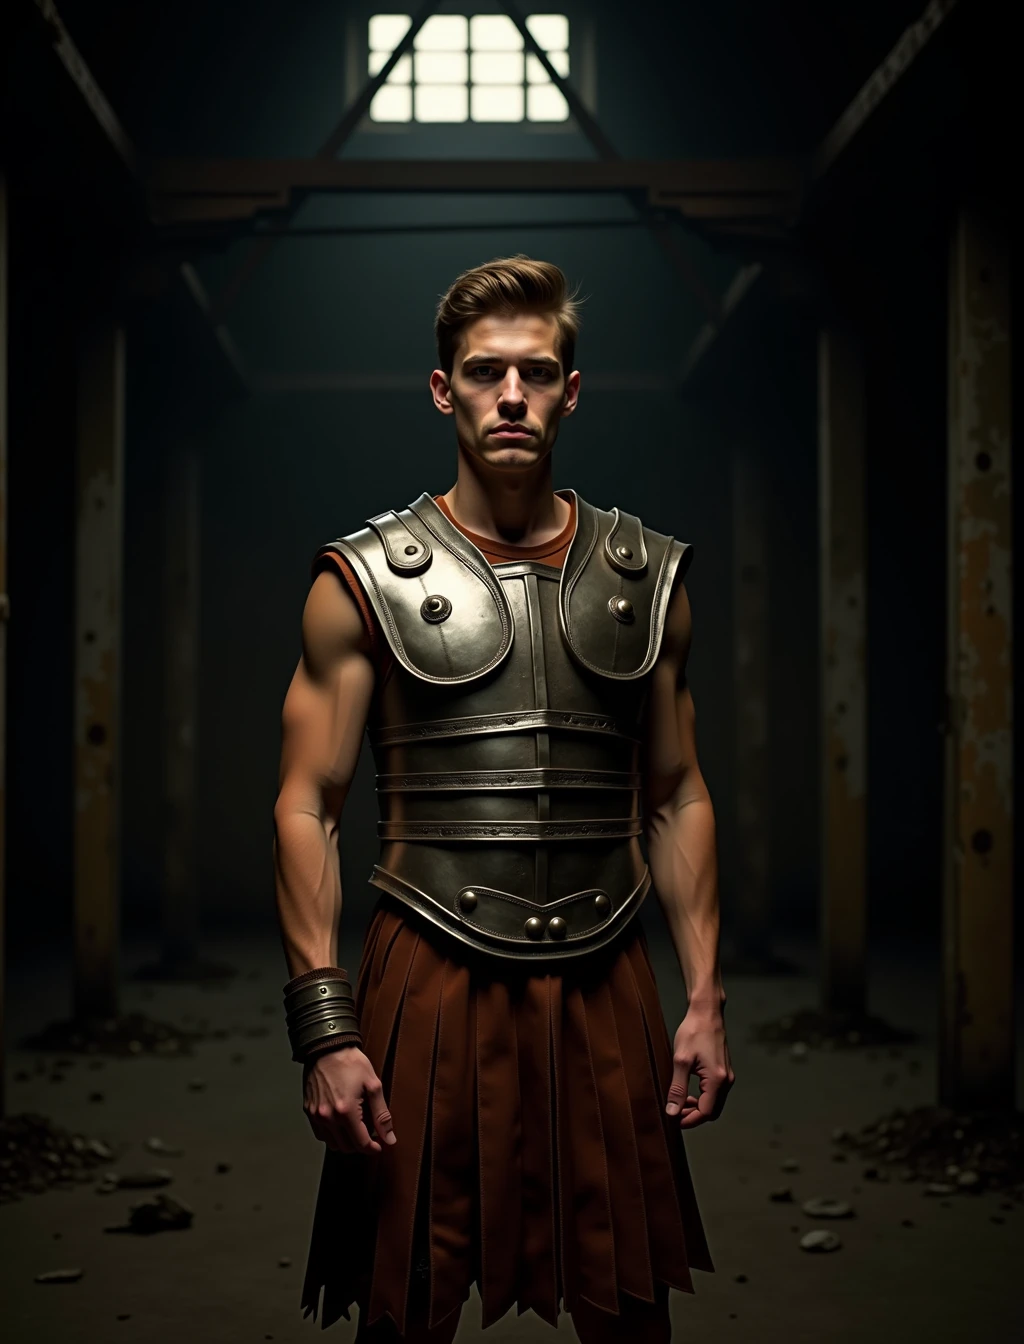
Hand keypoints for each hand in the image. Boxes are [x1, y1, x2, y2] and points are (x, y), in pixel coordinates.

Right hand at [303, 1046, 396, 1153]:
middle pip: (346, 1147)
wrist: (327, 1047)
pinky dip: (332, 1135)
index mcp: (346, 1112)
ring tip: (356, 1128)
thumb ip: (382, 1115)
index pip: (361, 1144)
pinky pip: (321, 1134)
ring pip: (332, 1144)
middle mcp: (328, 1117)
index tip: (379, 1145)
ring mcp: (316, 1115)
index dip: (373, 1148)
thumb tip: (389, 1138)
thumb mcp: (373, 1085)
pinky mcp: (308, 1111)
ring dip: (346, 1142)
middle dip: (360, 1145)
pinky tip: (341, 1124)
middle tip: (370, 1134)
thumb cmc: (351, 1063)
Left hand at [665, 1007, 734, 1129]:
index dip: (689, 1120)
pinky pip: (715, 1093)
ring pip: (714, 1103)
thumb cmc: (693, 1032)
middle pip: (712, 1111)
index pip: (705, 1113)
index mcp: (717, 1081)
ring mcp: (727, 1076)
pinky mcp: (724, 1071)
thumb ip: (677, 1089)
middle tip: (675, 1112)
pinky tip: (689, 1092)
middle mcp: (726, 1081)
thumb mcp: (681, 1061)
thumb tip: (672, 1112)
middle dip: (694, 1116)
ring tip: (680, 1102)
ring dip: (698, 1107)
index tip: (674, 1120)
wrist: (707, 1012)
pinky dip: (703, 1098)